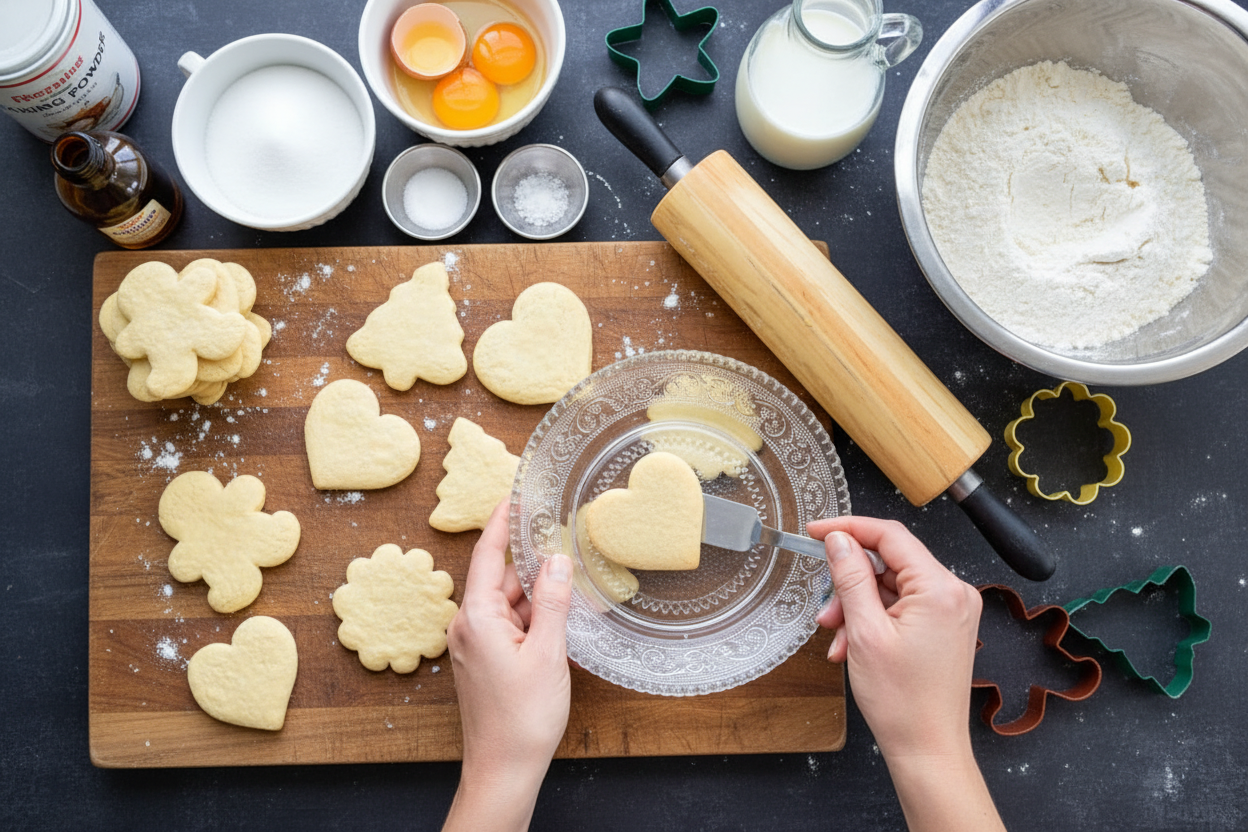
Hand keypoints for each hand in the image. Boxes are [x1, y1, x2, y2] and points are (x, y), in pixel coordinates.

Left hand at [443, 501, 572, 831]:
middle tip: (567, 548)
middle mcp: (469, 626)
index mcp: (477, 617)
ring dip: (540, 600)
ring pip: (511, 605)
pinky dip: (535, 623)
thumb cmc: (522, 718)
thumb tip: (558, 561)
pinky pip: (511, 627)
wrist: (504, 770)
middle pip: (503, 580)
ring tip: (574, 594)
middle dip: (535, 568)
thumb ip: (553, 603)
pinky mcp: (486, 662)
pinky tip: (562, 628)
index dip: (500, 523)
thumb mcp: (548, 653)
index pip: (487, 554)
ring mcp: (476, 645)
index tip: (511, 496)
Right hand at [807, 516, 1003, 831]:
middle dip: (850, 583)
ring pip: (892, 587)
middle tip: (825, 610)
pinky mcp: (945, 627)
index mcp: (940, 589)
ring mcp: (952, 611)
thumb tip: (839, 539)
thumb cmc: (903, 702)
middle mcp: (954, 594)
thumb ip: (851, 578)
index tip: (816, 531)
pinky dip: (874, 620)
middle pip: (890, 563)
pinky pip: (902, 607)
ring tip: (837, 638)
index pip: (890, 536)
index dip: (848, 528)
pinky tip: (853, 646)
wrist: (928, 749)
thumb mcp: (864, 633)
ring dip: (858, 607)